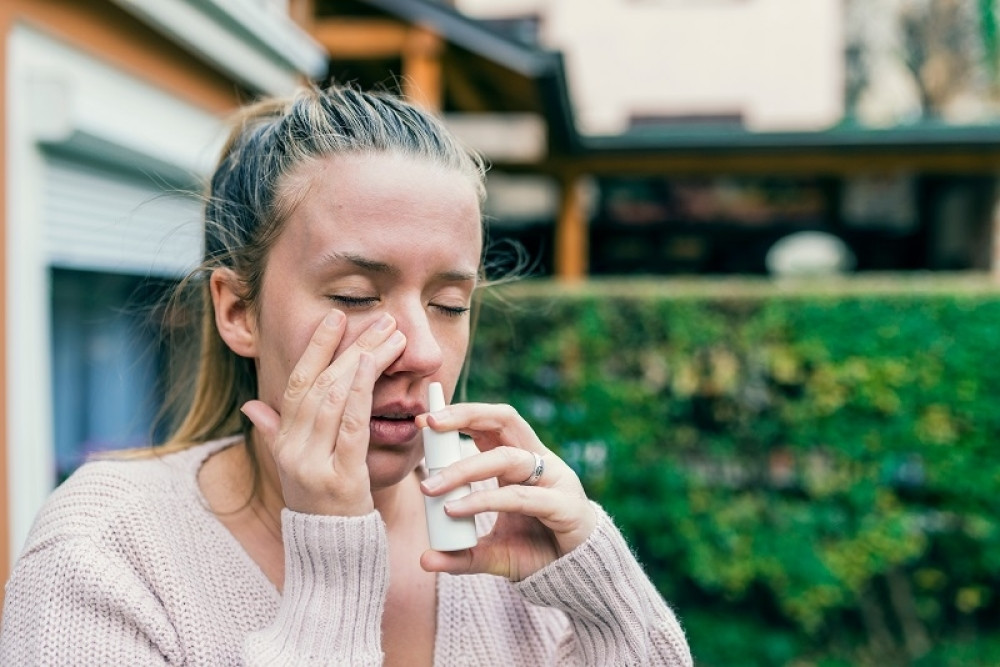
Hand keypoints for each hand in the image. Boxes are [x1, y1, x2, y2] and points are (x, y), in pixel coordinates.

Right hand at [240, 310, 405, 516]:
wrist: (331, 552)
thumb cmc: (320, 505)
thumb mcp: (293, 467)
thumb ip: (274, 433)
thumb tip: (252, 406)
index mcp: (284, 441)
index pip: (297, 383)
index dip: (315, 347)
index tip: (336, 316)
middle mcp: (293, 449)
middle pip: (321, 384)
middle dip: (352, 347)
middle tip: (381, 320)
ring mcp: (314, 464)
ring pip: (335, 398)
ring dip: (364, 361)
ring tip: (389, 335)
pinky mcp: (340, 478)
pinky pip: (350, 427)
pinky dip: (360, 393)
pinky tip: (373, 368)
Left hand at [416, 403, 596, 579]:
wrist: (578, 578)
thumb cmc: (537, 553)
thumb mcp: (493, 553)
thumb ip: (462, 554)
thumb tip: (425, 559)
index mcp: (520, 462)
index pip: (490, 425)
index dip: (460, 416)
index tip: (423, 420)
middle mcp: (538, 462)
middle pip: (505, 420)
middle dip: (466, 415)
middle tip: (430, 424)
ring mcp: (555, 480)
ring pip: (508, 458)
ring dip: (465, 469)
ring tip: (431, 487)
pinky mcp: (565, 506)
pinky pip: (521, 498)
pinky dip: (486, 501)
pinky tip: (457, 509)